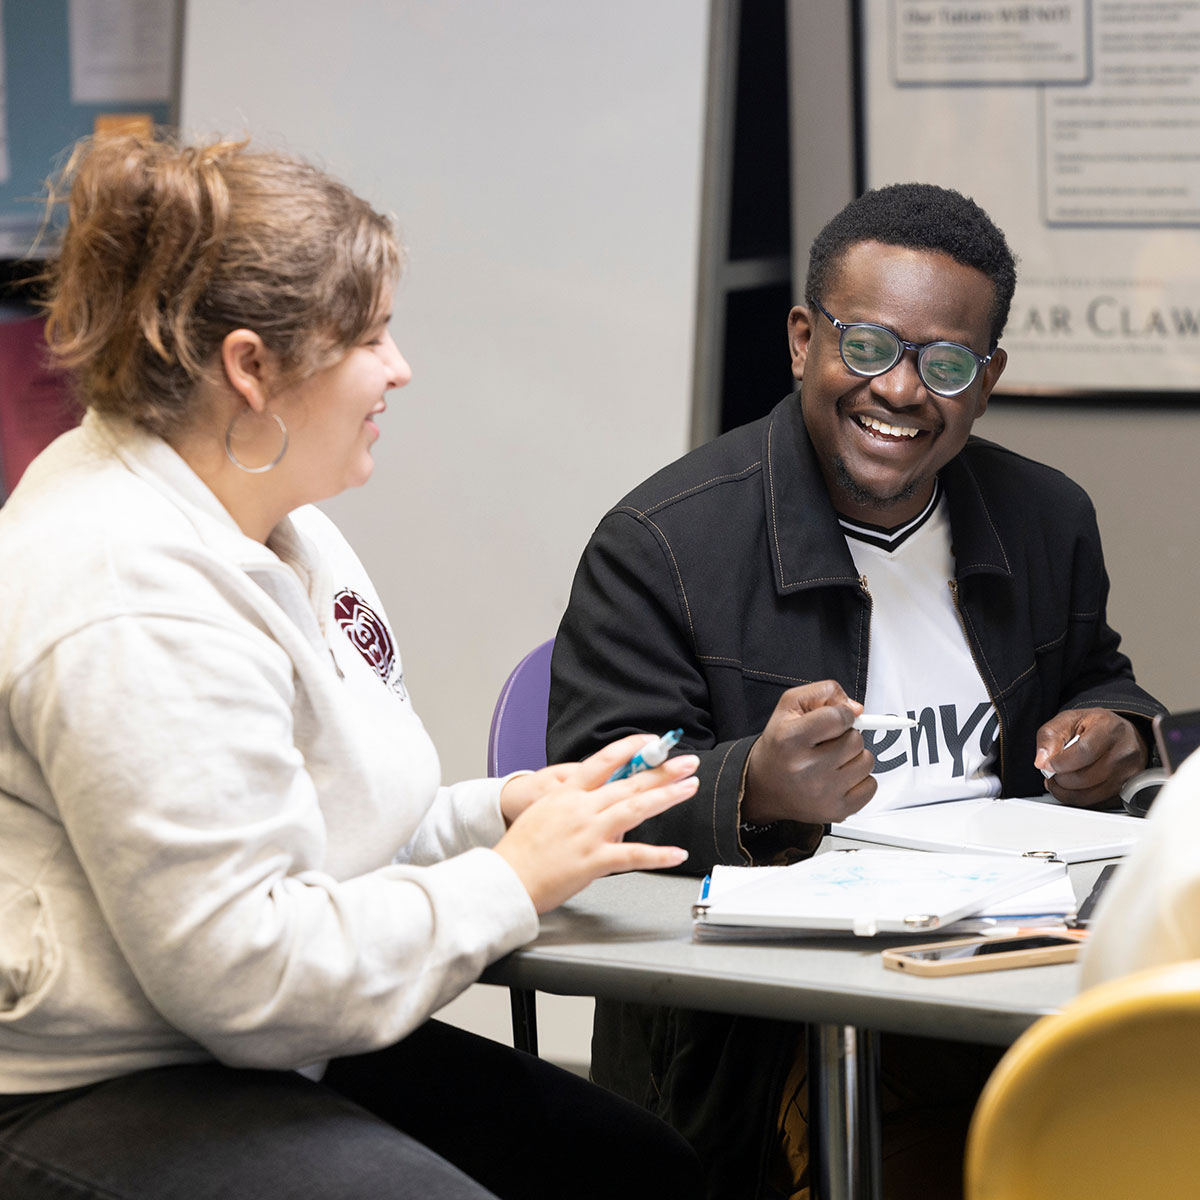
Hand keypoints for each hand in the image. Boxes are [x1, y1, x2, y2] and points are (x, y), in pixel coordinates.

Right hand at [493, 735, 699, 913]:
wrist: (505, 878)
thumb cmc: (521, 851)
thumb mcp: (545, 813)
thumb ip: (575, 806)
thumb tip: (601, 809)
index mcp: (567, 794)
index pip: (603, 761)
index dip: (630, 748)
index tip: (651, 741)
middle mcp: (581, 808)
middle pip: (629, 782)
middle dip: (662, 770)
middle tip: (687, 763)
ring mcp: (589, 833)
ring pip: (636, 808)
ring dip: (667, 796)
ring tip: (689, 788)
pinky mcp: (594, 861)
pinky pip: (633, 855)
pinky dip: (659, 855)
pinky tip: (677, 853)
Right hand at [742, 680, 875, 824]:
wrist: (763, 786)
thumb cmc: (779, 745)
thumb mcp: (789, 706)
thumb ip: (824, 693)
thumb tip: (856, 709)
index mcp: (791, 739)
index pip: (839, 717)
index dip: (842, 714)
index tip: (836, 719)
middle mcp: (805, 768)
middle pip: (856, 740)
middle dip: (847, 737)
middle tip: (828, 742)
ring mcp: (822, 792)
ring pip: (867, 762)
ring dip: (855, 758)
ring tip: (834, 760)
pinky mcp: (836, 810)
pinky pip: (871, 786)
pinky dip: (860, 780)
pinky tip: (840, 777)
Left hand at [1034, 709, 1148, 807]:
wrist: (1122, 734)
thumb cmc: (1095, 726)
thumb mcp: (1068, 720)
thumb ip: (1050, 736)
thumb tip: (1041, 761)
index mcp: (1109, 729)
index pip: (1084, 752)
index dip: (1060, 762)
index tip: (1047, 764)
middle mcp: (1124, 753)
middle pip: (1084, 777)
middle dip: (1059, 779)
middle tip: (1051, 772)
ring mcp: (1128, 774)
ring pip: (1088, 795)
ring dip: (1065, 792)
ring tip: (1059, 780)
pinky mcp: (1127, 791)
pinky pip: (1096, 803)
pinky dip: (1078, 799)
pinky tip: (1073, 787)